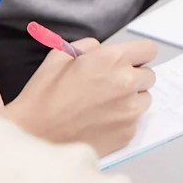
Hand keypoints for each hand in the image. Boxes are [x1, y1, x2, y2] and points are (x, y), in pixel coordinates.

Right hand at [6, 37, 157, 154]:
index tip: (128, 62)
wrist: (34, 135)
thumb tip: (103, 50)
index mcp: (112, 59)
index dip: (138, 55)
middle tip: (109, 86)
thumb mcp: (60, 56)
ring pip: (144, 99)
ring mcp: (129, 110)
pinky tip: (100, 121)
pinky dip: (122, 120)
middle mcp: (126, 83)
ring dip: (131, 99)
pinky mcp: (127, 133)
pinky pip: (135, 121)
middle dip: (133, 78)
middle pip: (149, 75)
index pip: (149, 50)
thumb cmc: (43, 96)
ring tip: (103, 105)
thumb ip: (89, 47)